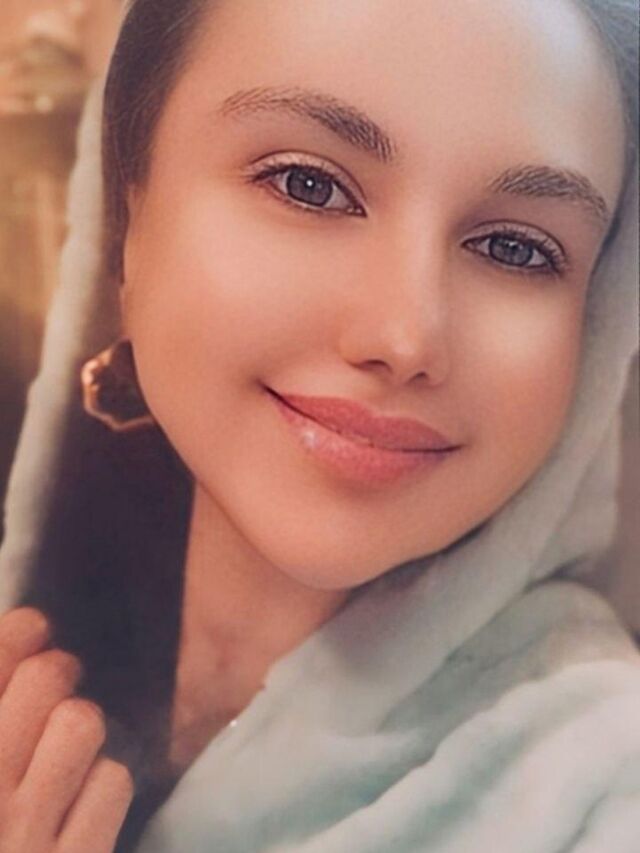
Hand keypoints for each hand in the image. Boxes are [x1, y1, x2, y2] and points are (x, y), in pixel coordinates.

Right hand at [0, 607, 133, 852]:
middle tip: (57, 680)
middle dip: (56, 672)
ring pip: (82, 723)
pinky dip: (102, 785)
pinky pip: (111, 782)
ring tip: (65, 748)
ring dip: (78, 729)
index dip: (14, 637)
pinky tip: (81, 804)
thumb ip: (1, 725)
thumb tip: (25, 648)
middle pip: (46, 680)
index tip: (34, 626)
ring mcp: (22, 836)